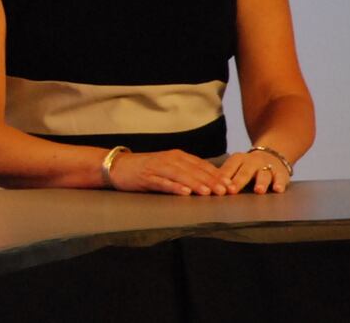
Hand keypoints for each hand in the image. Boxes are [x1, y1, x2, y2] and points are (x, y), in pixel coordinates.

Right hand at [107, 149, 234, 195]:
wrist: (119, 166)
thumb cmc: (146, 168)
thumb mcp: (169, 166)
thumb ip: (187, 171)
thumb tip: (210, 181)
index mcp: (177, 156)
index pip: (201, 165)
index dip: (217, 175)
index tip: (230, 185)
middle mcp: (169, 159)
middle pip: (194, 170)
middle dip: (211, 181)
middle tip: (225, 191)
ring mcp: (158, 167)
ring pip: (181, 175)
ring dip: (195, 183)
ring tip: (208, 192)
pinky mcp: (146, 177)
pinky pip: (163, 182)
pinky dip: (174, 187)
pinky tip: (184, 193)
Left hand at [220, 149, 291, 194]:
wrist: (272, 155)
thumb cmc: (247, 166)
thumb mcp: (236, 166)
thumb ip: (225, 175)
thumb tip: (208, 187)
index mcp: (238, 159)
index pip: (229, 167)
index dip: (223, 176)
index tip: (217, 186)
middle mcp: (252, 161)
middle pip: (244, 172)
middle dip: (238, 181)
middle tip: (232, 191)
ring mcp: (267, 167)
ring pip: (263, 175)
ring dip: (261, 183)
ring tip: (258, 190)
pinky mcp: (281, 173)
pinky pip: (281, 178)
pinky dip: (280, 184)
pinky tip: (278, 189)